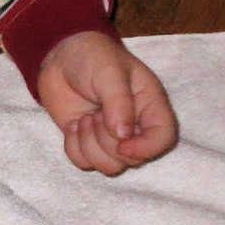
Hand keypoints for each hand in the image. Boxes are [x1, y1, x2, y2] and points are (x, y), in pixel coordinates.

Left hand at [37, 31, 177, 174]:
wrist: (61, 59)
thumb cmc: (93, 58)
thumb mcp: (109, 73)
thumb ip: (118, 102)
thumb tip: (123, 135)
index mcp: (149, 105)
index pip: (163, 139)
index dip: (146, 148)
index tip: (122, 142)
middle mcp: (134, 126)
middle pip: (133, 159)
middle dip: (108, 142)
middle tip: (95, 114)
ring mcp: (109, 137)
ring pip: (109, 166)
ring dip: (90, 146)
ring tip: (85, 119)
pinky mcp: (86, 142)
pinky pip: (83, 163)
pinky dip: (74, 148)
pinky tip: (74, 125)